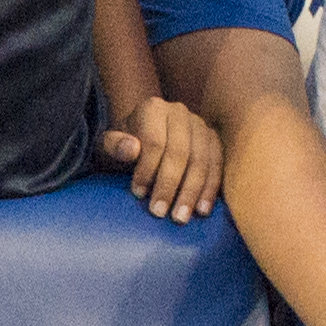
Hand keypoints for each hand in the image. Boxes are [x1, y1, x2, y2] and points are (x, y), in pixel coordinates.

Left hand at [102, 90, 222, 221]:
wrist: (142, 140)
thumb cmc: (123, 147)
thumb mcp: (107, 146)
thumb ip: (113, 146)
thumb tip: (132, 149)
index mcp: (153, 108)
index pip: (154, 142)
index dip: (147, 170)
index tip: (138, 194)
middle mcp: (180, 112)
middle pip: (180, 152)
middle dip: (169, 185)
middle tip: (159, 213)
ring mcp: (200, 125)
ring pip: (201, 160)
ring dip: (192, 192)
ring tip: (180, 217)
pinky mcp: (214, 141)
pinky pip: (218, 165)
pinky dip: (210, 189)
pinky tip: (202, 210)